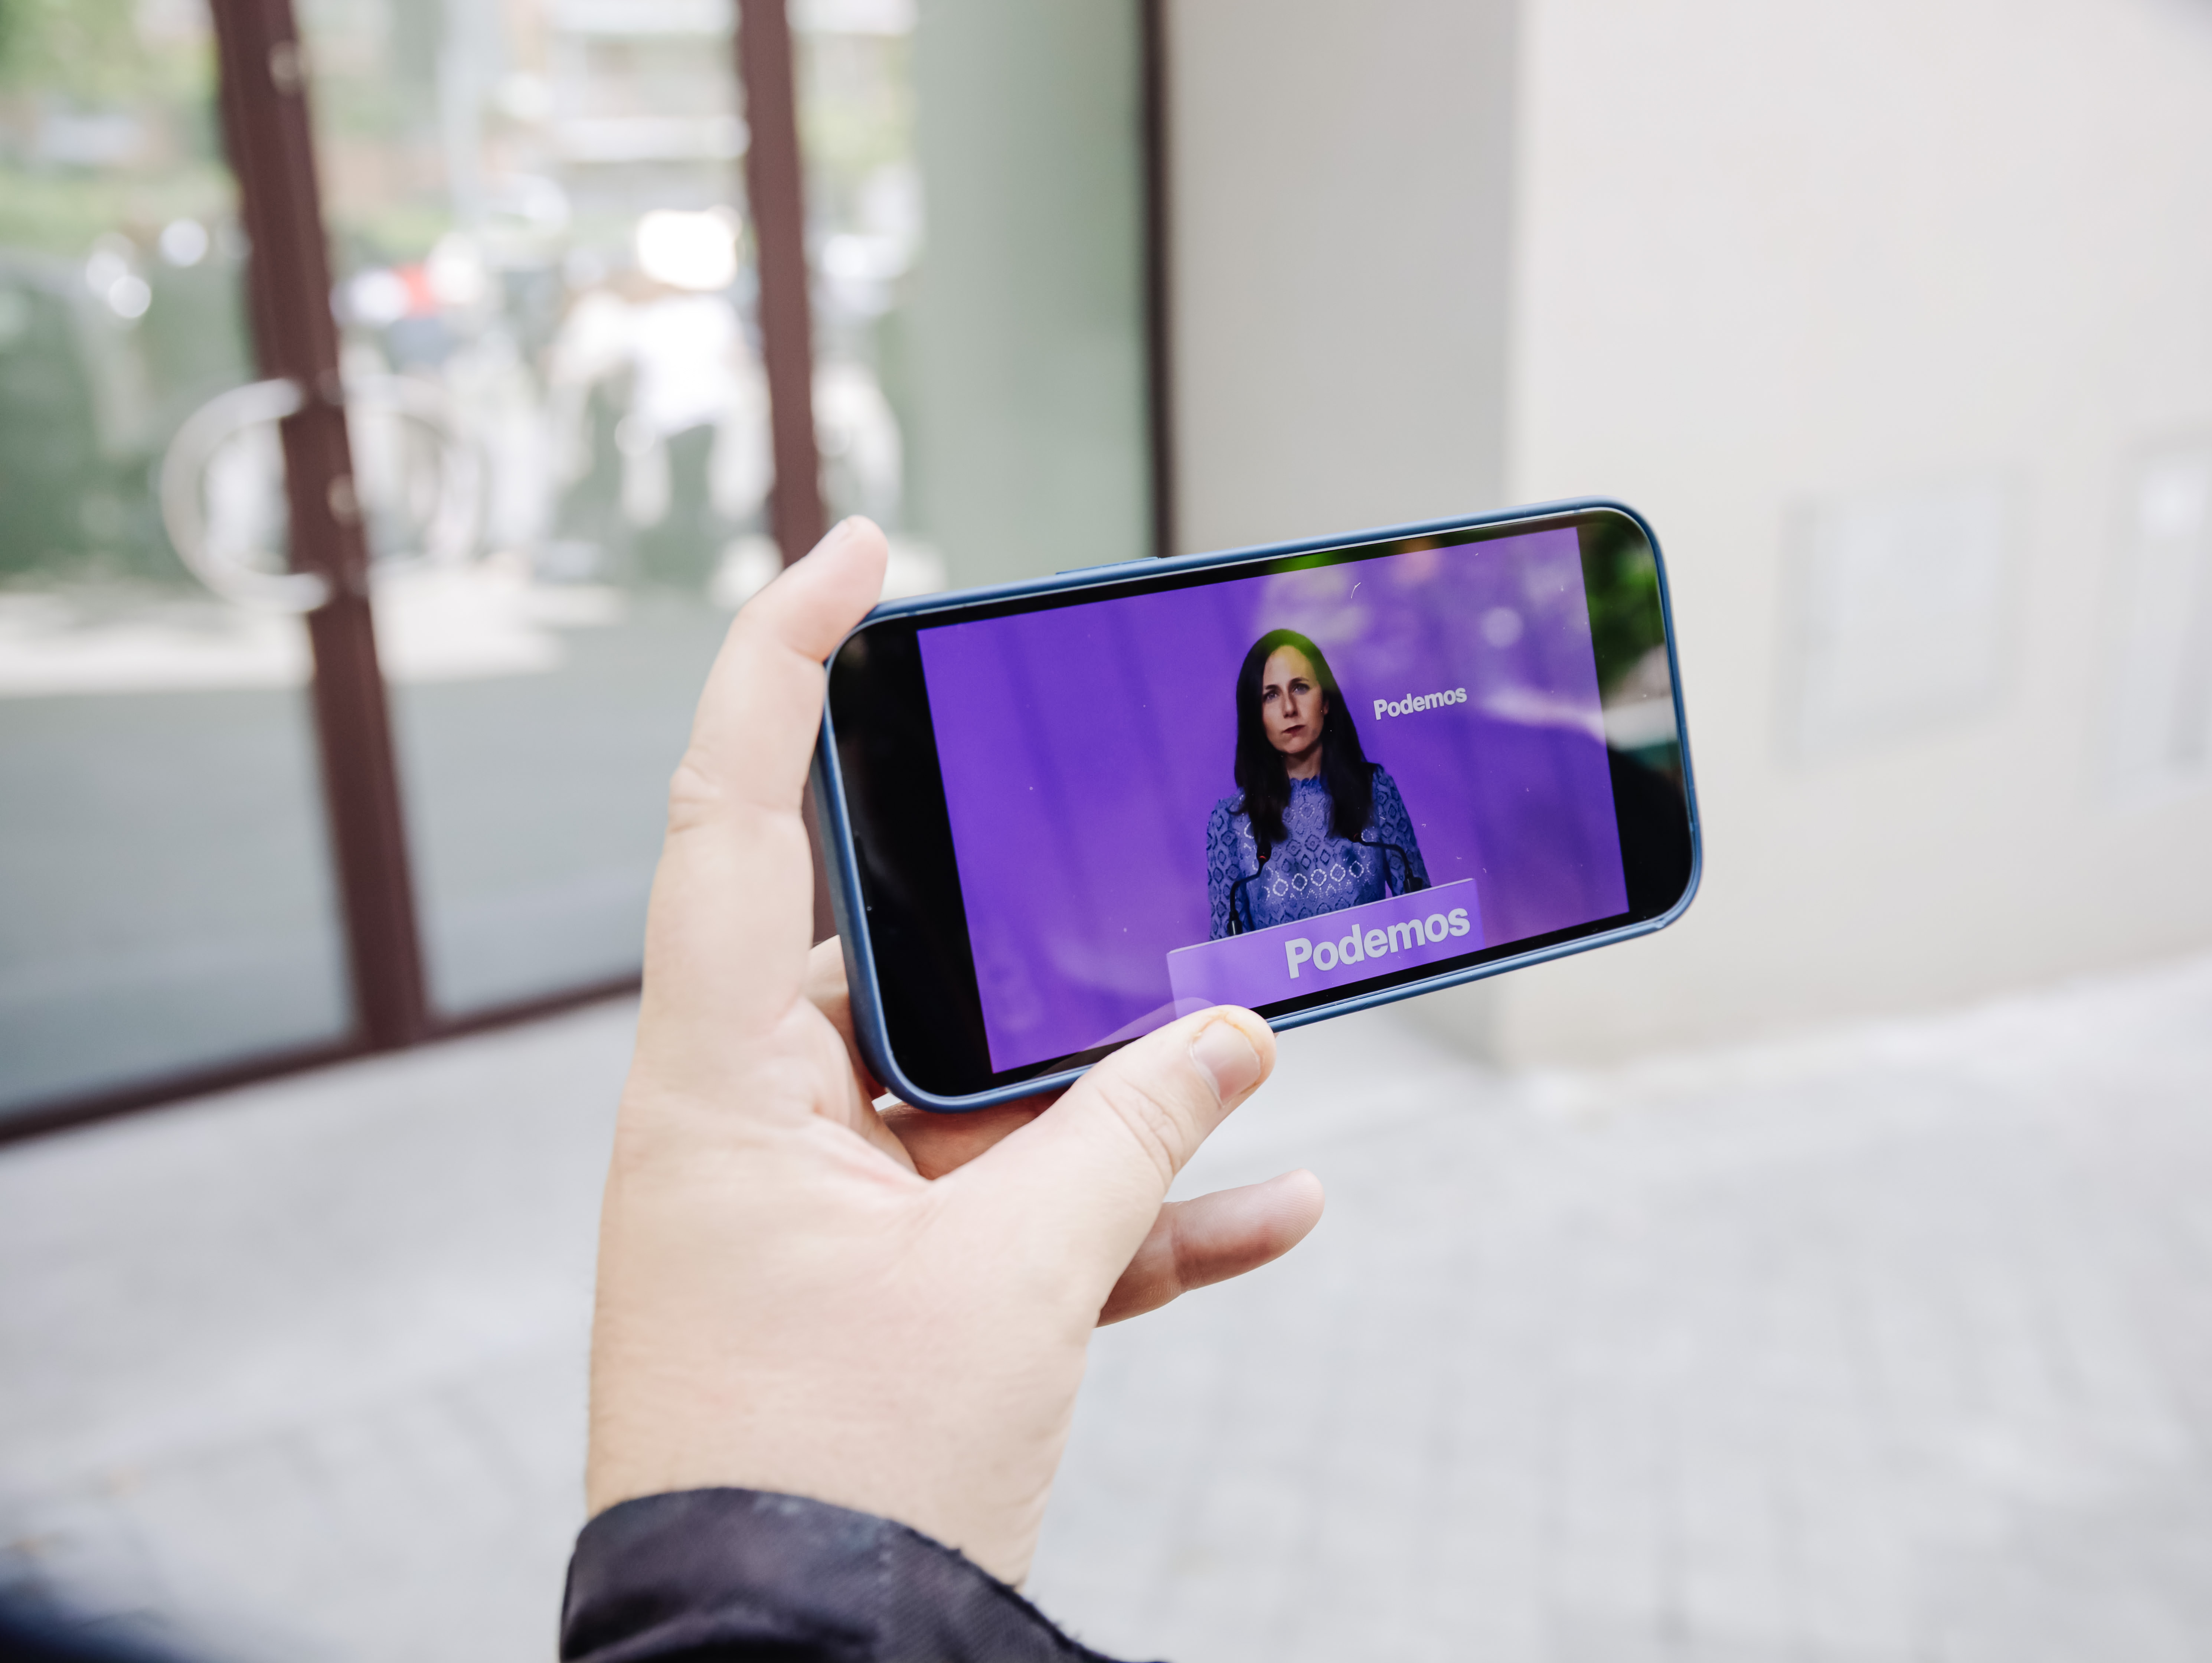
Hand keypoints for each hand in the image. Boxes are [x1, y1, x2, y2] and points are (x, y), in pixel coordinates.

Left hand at [586, 517, 1324, 1583]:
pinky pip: (1031, 1216)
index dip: (783, 660)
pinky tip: (1280, 1204)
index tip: (861, 551)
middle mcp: (765, 1127)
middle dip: (1036, 921)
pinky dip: (1143, 1212)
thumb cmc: (836, 1478)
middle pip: (906, 955)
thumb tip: (1232, 1042)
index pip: (734, 813)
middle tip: (1121, 836)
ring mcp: (836, 1214)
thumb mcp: (1009, 1284)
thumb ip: (1129, 1143)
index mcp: (722, 1085)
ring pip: (993, 1097)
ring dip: (1124, 1090)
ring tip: (1250, 1042)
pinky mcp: (904, 1301)